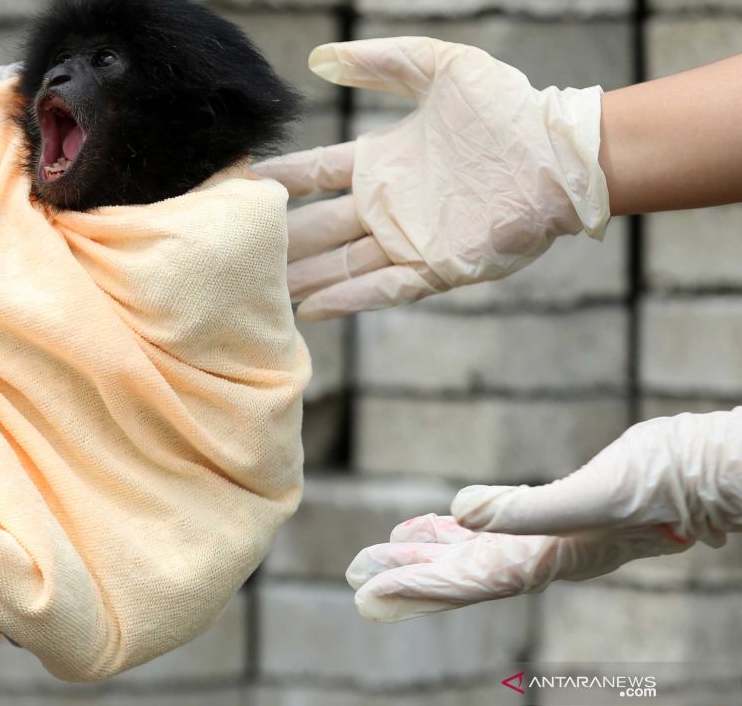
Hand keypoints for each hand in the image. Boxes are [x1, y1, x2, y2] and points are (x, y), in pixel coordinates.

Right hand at [253, 37, 610, 319]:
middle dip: (278, 239)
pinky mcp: (435, 268)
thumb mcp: (442, 68)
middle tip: (232, 249)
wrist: (563, 155)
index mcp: (383, 161)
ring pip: (340, 262)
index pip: (315, 174)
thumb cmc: (509, 108)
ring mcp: (408, 240)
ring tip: (260, 288)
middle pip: (317, 226)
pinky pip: (381, 287)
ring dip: (302, 276)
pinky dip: (347, 299)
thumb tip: (320, 59)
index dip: (278, 180)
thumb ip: (383, 60)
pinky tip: (311, 311)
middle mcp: (387, 205)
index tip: (238, 183)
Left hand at [346, 409, 741, 621]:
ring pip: (476, 552)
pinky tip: (440, 520)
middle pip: (461, 573)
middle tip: (356, 573)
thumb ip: (525, 509)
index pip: (468, 581)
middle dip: (409, 573)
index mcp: (549, 558)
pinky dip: (462, 527)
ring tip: (383, 549)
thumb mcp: (594, 494)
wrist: (716, 471)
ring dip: (429, 551)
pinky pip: (497, 528)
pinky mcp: (561, 515)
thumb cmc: (664, 480)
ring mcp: (554, 537)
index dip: (416, 586)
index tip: (368, 591)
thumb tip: (460, 510)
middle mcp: (546, 555)